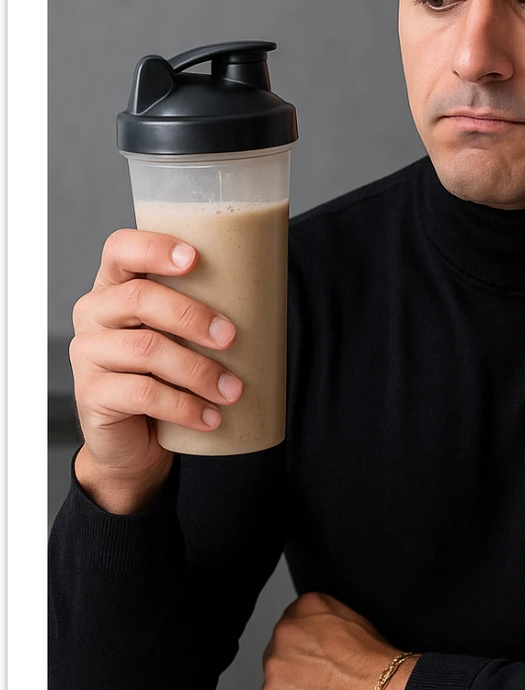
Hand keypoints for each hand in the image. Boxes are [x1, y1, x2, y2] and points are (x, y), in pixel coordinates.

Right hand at [70, 229, 243, 512]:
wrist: (134, 442)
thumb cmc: (165, 377)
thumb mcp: (181, 338)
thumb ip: (203, 312)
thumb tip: (272, 298)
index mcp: (115, 287)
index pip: (120, 249)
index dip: (153, 248)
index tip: (195, 258)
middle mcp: (93, 314)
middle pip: (138, 298)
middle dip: (191, 315)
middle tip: (230, 337)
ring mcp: (87, 354)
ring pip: (145, 349)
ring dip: (198, 370)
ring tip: (232, 391)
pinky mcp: (92, 395)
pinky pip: (142, 393)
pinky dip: (184, 406)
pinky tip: (210, 417)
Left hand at [260, 591, 418, 689]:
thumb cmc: (380, 668)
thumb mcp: (356, 622)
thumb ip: (324, 624)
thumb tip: (316, 639)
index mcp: (304, 610)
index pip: (289, 633)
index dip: (307, 655)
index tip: (320, 666)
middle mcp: (283, 635)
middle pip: (278, 661)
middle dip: (296, 677)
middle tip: (325, 688)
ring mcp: (274, 672)